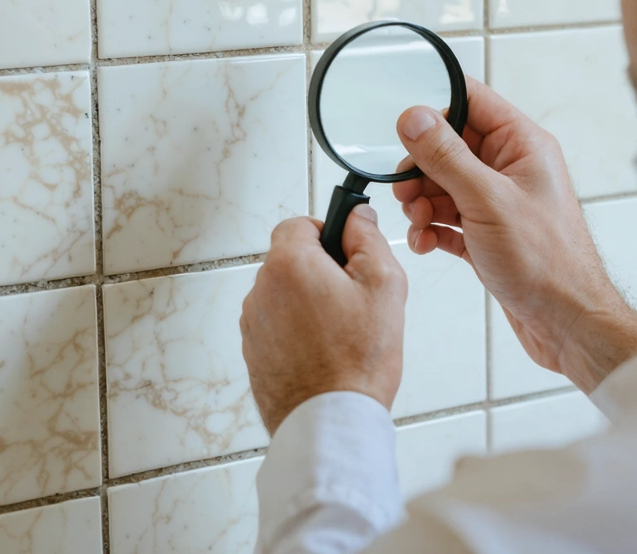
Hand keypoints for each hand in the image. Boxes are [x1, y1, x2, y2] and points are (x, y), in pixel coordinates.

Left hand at [240, 205, 406, 434]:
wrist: (331, 419)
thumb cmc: (359, 357)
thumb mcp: (383, 284)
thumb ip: (368, 238)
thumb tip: (357, 215)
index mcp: (289, 263)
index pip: (299, 224)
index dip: (327, 233)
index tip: (348, 255)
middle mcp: (262, 289)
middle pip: (291, 260)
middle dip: (320, 271)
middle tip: (353, 299)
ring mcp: (253, 322)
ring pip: (284, 294)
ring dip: (308, 302)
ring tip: (341, 333)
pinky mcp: (253, 351)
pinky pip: (277, 325)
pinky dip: (298, 330)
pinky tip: (324, 352)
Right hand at [393, 77, 636, 391]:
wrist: (567, 324)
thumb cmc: (547, 263)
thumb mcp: (487, 201)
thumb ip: (447, 156)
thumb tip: (414, 117)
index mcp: (523, 145)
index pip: (472, 102)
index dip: (435, 113)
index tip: (404, 133)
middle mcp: (512, 168)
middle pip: (450, 146)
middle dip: (421, 169)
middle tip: (407, 193)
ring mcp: (500, 202)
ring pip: (444, 184)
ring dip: (422, 203)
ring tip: (419, 224)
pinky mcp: (488, 234)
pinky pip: (448, 218)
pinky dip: (431, 228)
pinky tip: (425, 243)